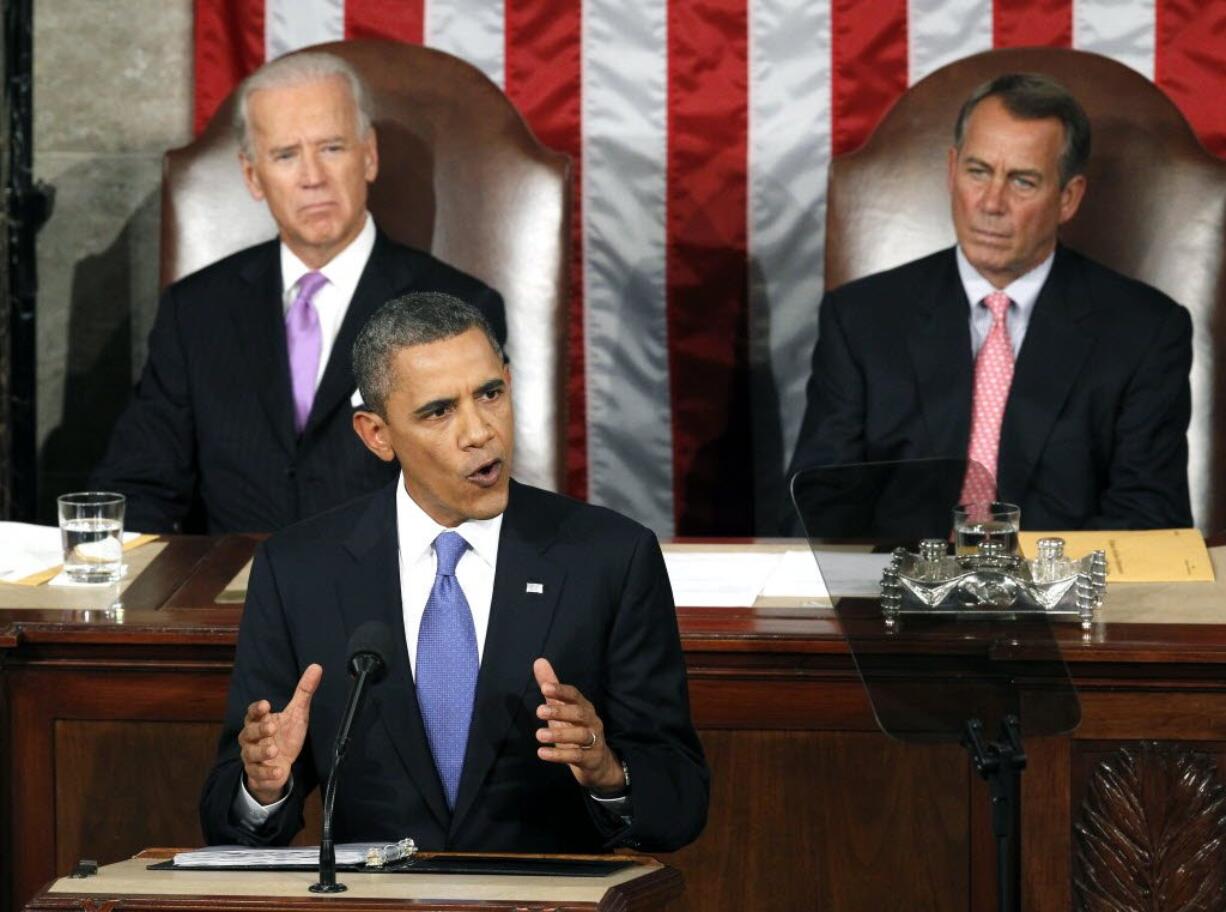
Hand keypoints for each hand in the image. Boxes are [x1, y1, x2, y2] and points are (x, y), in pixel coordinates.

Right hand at [238, 664, 321, 804]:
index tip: (266, 705)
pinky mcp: (256, 773)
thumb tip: (317, 667)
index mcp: (260, 721)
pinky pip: (258, 774)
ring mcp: (252, 756)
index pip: (252, 713)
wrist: (280, 766)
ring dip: (261, 752)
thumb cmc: (285, 736)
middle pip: (248, 732)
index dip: (257, 709)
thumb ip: (304, 692)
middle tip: (271, 728)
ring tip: (274, 751)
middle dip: (259, 729)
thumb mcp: (297, 714)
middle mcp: (251, 738)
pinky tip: (279, 770)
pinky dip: (268, 773)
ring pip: (250, 753)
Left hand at [533, 658, 623, 793]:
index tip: (544, 687)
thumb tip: (539, 661)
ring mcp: (594, 740)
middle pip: (579, 713)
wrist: (597, 762)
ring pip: (581, 735)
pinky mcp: (591, 758)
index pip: (574, 695)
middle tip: (539, 711)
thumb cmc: (575, 730)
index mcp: (584, 707)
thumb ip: (552, 687)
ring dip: (559, 734)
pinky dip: (559, 755)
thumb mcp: (562, 709)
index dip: (561, 691)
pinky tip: (542, 753)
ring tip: (539, 735)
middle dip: (560, 711)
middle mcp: (591, 721)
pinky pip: (576, 756)